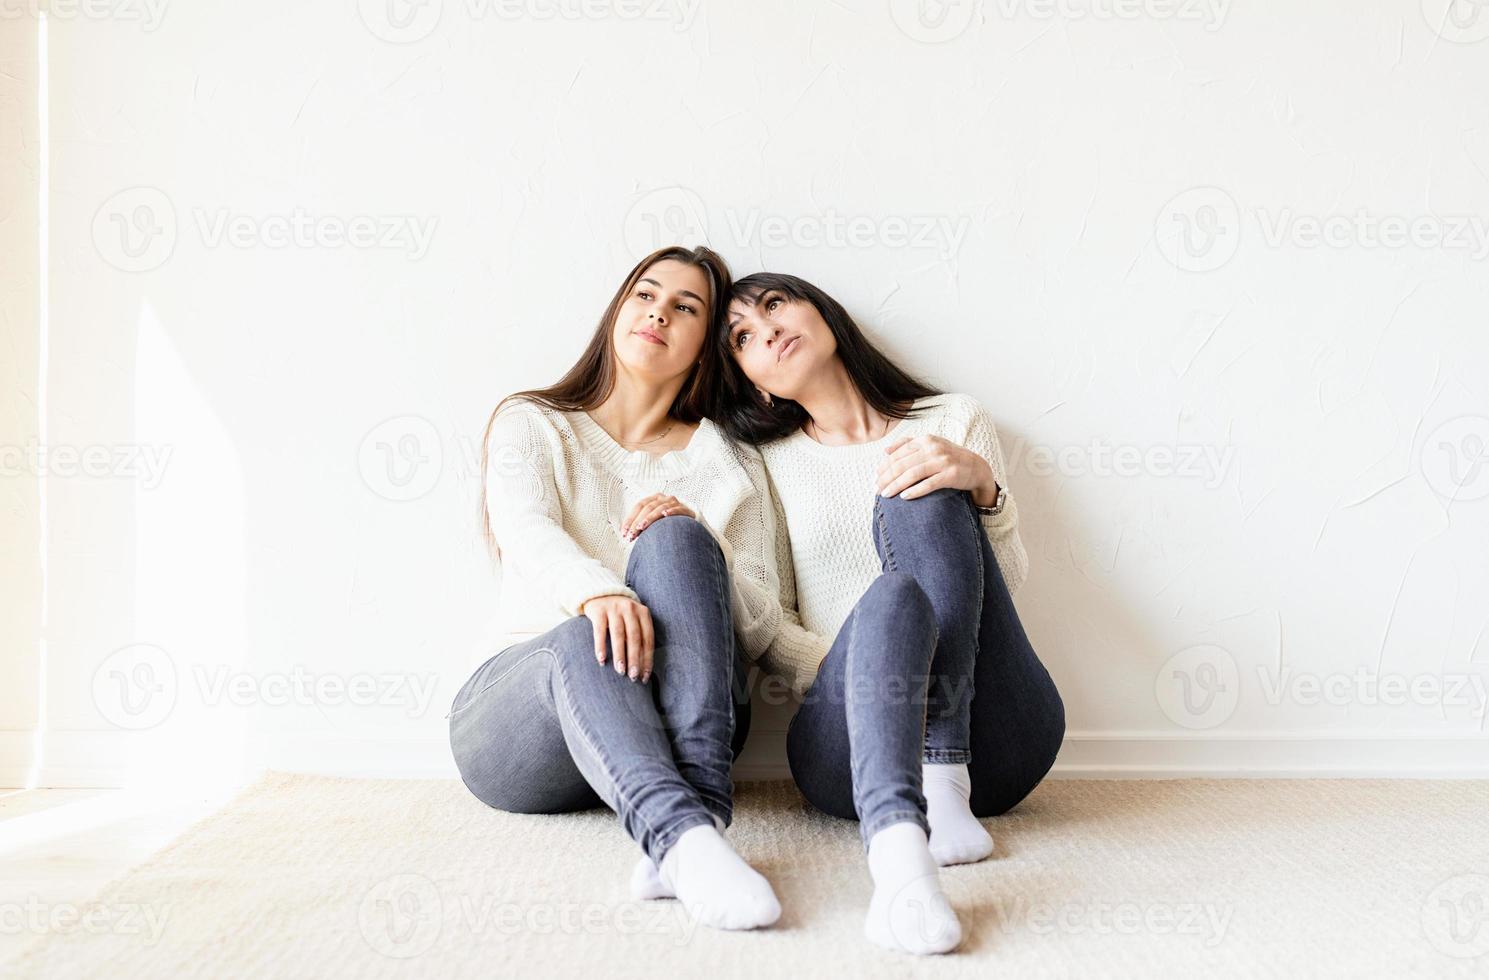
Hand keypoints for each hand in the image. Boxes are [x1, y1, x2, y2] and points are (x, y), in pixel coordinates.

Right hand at [581, 595, 653, 682]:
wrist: (600, 592)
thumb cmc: (620, 614)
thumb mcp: (634, 620)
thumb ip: (639, 637)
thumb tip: (643, 667)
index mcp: (643, 613)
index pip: (648, 639)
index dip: (647, 659)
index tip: (644, 676)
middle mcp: (630, 609)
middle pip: (634, 638)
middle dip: (635, 659)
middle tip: (633, 677)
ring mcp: (614, 608)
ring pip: (619, 635)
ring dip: (620, 655)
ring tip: (620, 671)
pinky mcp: (599, 611)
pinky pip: (600, 631)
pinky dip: (601, 646)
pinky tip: (602, 660)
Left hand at [621, 493, 695, 540]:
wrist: (687, 524)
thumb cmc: (666, 523)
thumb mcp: (652, 523)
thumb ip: (640, 526)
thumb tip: (625, 534)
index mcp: (653, 499)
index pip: (639, 506)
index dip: (630, 518)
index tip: (624, 532)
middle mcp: (663, 498)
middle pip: (648, 507)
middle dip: (637, 521)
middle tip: (632, 534)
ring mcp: (674, 502)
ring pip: (660, 508)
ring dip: (650, 518)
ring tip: (642, 527)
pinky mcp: (686, 509)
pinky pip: (678, 509)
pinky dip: (671, 511)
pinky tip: (665, 515)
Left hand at [875, 435, 997, 503]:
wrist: (977, 468)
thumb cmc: (948, 458)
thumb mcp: (930, 446)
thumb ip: (908, 444)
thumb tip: (885, 450)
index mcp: (925, 440)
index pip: (898, 453)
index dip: (884, 466)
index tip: (876, 478)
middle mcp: (933, 448)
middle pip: (902, 464)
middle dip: (886, 477)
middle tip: (877, 489)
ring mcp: (943, 461)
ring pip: (912, 474)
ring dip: (895, 485)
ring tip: (885, 494)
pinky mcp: (951, 475)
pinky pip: (929, 484)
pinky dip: (915, 491)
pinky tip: (904, 497)